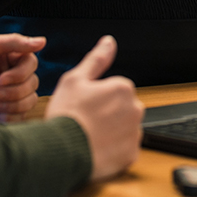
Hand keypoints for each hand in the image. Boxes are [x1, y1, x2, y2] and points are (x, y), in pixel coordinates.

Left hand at [0, 34, 44, 122]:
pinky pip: (21, 118)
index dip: (21, 72)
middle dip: (14, 90)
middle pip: (33, 83)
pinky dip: (8, 116)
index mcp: (5, 59)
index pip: (31, 63)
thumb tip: (41, 41)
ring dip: (10, 103)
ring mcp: (6, 98)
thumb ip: (12, 42)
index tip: (1, 77)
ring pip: (30, 101)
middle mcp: (9, 77)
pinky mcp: (3, 116)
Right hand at [46, 35, 143, 181]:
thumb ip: (96, 59)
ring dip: (112, 132)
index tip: (86, 105)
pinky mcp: (131, 155)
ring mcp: (134, 133)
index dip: (98, 97)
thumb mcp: (75, 79)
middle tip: (87, 121)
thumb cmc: (67, 114)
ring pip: (124, 129)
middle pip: (123, 109)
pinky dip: (114, 150)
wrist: (62, 151)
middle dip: (109, 114)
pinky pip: (124, 149)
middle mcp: (135, 109)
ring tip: (90, 136)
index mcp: (123, 88)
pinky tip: (97, 148)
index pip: (116, 90)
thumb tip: (109, 42)